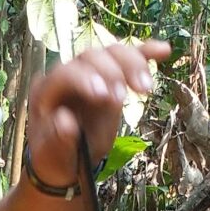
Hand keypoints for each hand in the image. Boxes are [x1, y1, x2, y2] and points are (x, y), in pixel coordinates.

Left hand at [24, 37, 170, 184]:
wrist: (65, 159)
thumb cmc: (55, 157)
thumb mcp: (53, 154)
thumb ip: (58, 138)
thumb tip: (66, 120)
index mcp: (46, 91)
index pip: (65, 73)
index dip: (85, 80)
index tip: (104, 96)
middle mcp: (67, 75)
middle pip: (91, 56)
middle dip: (111, 72)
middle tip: (124, 97)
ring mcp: (90, 73)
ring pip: (111, 54)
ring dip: (132, 65)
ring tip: (145, 88)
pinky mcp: (110, 79)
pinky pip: (127, 60)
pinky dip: (145, 54)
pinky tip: (163, 51)